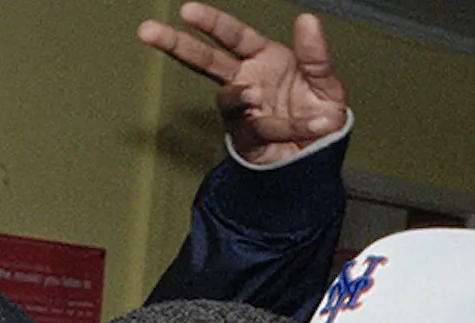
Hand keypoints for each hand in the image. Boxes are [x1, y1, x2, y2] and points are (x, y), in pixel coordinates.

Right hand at [139, 4, 348, 165]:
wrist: (324, 156)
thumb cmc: (321, 113)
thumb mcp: (327, 81)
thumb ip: (316, 53)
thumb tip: (307, 19)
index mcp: (262, 59)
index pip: (232, 35)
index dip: (210, 23)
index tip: (187, 11)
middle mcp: (247, 82)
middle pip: (204, 60)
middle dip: (176, 44)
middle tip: (147, 31)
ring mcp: (243, 112)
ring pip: (228, 99)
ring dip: (242, 95)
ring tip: (260, 96)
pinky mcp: (247, 140)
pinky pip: (257, 129)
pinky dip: (282, 126)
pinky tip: (305, 125)